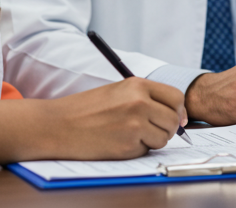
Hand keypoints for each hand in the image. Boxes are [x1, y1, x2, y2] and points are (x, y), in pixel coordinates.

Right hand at [51, 77, 185, 159]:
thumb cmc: (86, 109)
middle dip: (168, 128)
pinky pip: (146, 150)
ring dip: (152, 140)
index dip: (178, 110)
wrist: (57, 125)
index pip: (176, 97)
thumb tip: (177, 116)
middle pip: (174, 119)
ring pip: (163, 138)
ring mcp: (135, 124)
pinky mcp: (128, 145)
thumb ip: (146, 98)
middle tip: (152, 131)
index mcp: (137, 85)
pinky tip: (117, 142)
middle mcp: (139, 102)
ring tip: (129, 134)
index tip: (176, 119)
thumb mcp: (118, 92)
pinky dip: (136, 150)